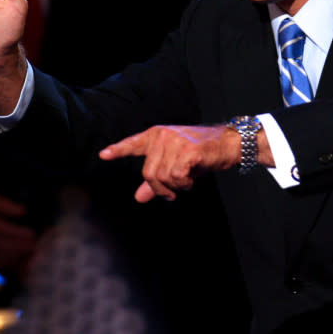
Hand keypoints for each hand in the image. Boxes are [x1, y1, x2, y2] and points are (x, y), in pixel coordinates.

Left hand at [100, 125, 239, 202]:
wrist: (229, 143)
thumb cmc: (202, 154)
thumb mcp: (176, 165)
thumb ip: (156, 180)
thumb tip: (139, 197)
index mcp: (157, 135)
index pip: (134, 143)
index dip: (118, 150)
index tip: (103, 154)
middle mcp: (163, 136)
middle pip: (148, 173)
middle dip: (160, 188)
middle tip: (173, 192)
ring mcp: (175, 142)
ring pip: (162, 177)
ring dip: (175, 186)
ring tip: (186, 181)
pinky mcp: (187, 151)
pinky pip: (176, 177)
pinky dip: (184, 184)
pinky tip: (192, 179)